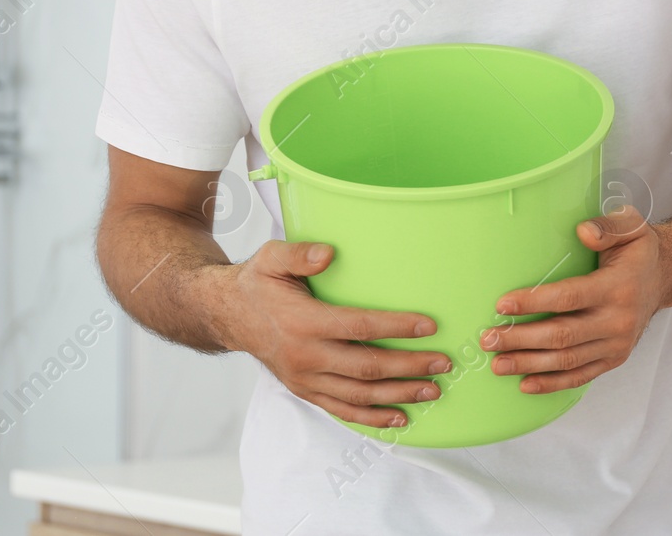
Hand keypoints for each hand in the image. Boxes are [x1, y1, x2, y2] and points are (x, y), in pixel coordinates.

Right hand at [220, 239, 451, 429]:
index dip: (395, 327)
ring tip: (432, 390)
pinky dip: (372, 418)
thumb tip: (328, 253)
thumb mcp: (271, 259)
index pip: (359, 327)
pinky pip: (341, 410)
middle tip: (443, 362)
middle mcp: (306, 356)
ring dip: (399, 395)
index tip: (428, 326)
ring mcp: (305, 378)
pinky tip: (399, 417)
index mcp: (303, 321)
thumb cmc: (257, 284)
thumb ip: (299, 253)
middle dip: (409, 367)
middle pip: (367, 367)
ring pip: (359, 394)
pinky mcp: (305, 390)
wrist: (227, 316)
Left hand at [479, 204, 667, 393]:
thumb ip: (607, 226)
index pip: (569, 297)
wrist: (665, 279)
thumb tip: (583, 232)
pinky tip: (525, 383)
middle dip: (522, 340)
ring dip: (529, 364)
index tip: (502, 305)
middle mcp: (618, 320)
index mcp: (617, 287)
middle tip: (489, 339)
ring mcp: (617, 344)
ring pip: (567, 360)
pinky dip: (552, 383)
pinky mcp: (614, 359)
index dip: (534, 302)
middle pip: (562, 335)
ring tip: (498, 364)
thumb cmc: (639, 252)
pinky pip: (580, 376)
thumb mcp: (630, 226)